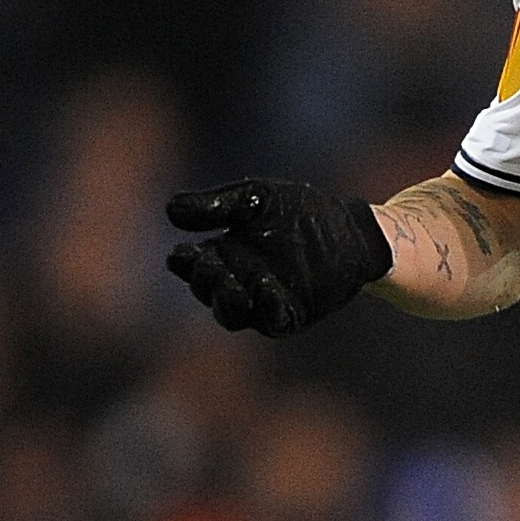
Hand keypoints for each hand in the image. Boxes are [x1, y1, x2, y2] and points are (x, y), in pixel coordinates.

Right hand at [164, 178, 392, 335]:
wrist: (350, 228)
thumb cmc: (301, 211)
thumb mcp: (256, 199)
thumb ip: (218, 206)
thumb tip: (169, 210)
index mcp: (223, 254)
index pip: (192, 264)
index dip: (184, 262)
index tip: (181, 254)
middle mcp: (238, 282)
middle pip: (208, 292)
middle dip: (205, 280)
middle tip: (208, 264)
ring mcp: (264, 302)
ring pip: (233, 314)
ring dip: (228, 302)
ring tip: (233, 286)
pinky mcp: (293, 314)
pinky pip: (273, 320)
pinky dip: (266, 309)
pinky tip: (266, 289)